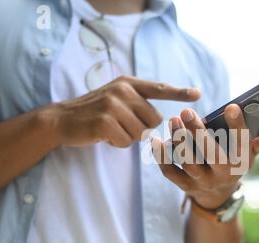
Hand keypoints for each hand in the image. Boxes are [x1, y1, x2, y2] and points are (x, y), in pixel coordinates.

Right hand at [41, 76, 200, 147]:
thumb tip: (163, 119)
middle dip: (142, 128)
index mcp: (128, 83)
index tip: (198, 94)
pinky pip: (127, 142)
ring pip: (142, 133)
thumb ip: (137, 102)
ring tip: (111, 129)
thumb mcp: (115, 98)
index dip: (179, 92)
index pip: (159, 88)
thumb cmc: (93, 112)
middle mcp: (123, 90)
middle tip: (121, 125)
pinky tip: (104, 135)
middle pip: (155, 120)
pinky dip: (117, 143)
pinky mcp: (105, 121)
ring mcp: (113, 104)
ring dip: (128, 137)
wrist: (61, 119)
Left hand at [151, 104, 258, 208]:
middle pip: (211, 154)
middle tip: (186, 111)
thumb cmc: (233, 162)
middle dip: (198, 132)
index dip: (237, 126)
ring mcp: (202, 182)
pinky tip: (154, 139)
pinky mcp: (185, 185)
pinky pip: (170, 172)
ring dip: (179, 141)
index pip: (242, 144)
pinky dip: (161, 156)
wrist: (217, 194)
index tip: (231, 107)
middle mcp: (223, 175)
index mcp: (241, 163)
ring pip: (188, 162)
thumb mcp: (249, 154)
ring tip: (173, 120)